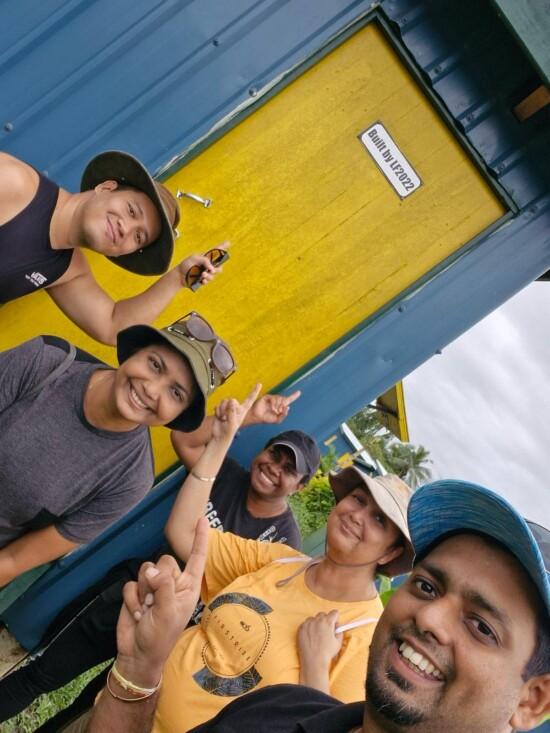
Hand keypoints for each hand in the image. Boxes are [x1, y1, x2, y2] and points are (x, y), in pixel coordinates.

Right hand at [115, 517, 208, 679]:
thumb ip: (164, 586)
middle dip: (157, 580)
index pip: (196, 558)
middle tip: (155, 603)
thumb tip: (152, 569)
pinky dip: (131, 600)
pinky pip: (131, 583)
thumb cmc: (160, 637)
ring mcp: (153, 587)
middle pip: (164, 561)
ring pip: (146, 569)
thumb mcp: (167, 612)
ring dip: (143, 592)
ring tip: (146, 609)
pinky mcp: (136, 592)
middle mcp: (172, 583)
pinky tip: (137, 614)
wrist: (137, 654)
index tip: (202, 519)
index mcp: (187, 587)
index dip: (200, 538)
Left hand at [177, 241, 229, 289]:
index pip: (215, 251)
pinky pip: (208, 281)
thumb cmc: (186, 265)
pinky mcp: (203, 280)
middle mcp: (207, 265)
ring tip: (203, 274)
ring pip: (214, 274)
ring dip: (209, 275)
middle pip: (219, 266)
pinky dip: (205, 281)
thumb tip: (212, 269)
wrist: (179, 276)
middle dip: (217, 268)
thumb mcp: (194, 258)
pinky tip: (202, 280)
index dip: (222, 247)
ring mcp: (206, 273)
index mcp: (205, 257)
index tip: (228, 242)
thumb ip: (205, 260)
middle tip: (211, 270)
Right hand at [211, 384, 261, 442]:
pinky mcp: (220, 409)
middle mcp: (236, 407)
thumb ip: (232, 411)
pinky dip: (217, 412)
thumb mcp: (232, 422)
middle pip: (232, 400)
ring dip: (222, 410)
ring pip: (224, 401)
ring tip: (223, 418)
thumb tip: (231, 400)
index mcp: (242, 410)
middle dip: (227, 408)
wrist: (219, 435)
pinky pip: (217, 406)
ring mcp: (228, 408)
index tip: (260, 384)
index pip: (250, 399)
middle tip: (226, 418)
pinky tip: (219, 417)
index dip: (254, 391)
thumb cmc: (229, 431)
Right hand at [246, 390, 300, 426]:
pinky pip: (274, 398)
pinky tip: (272, 408)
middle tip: (279, 411)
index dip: (294, 396)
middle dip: (283, 405)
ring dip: (278, 406)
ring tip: (275, 411)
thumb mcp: (277, 420)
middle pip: (285, 399)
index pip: (288, 400)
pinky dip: (274, 404)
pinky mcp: (267, 397)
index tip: (299, 392)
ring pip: (280, 399)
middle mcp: (277, 401)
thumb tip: (288, 407)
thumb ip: (283, 415)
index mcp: (280, 406)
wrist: (258, 417)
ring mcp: (272, 398)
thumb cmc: (266, 418)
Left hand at [297, 610, 342, 666]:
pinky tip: (310, 638)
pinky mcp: (300, 628)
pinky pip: (305, 624)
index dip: (336, 619)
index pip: (334, 612)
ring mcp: (307, 623)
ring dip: (316, 624)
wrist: (313, 661)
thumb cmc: (327, 652)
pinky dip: (308, 628)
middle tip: (325, 631)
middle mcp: (317, 620)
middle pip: (323, 615)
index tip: (334, 626)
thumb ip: (339, 632)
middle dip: (325, 621)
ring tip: (316, 635)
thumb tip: (337, 628)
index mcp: (328, 622)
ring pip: (313, 619)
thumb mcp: (338, 643)